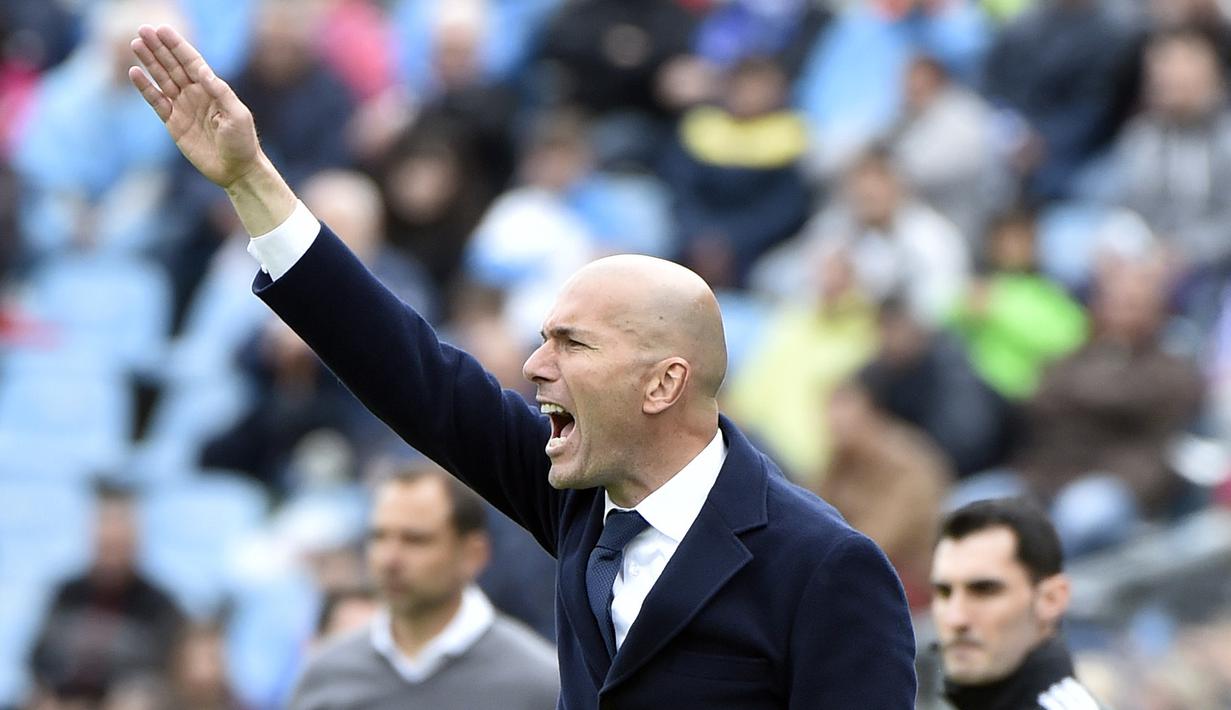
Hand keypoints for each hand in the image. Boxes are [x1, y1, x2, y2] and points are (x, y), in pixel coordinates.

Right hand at [129, 25, 258, 187]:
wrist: (236, 170)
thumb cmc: (242, 142)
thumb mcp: (237, 115)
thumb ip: (220, 92)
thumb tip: (202, 71)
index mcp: (213, 89)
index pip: (191, 61)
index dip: (177, 45)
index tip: (162, 30)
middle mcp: (196, 94)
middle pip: (173, 66)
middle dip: (159, 48)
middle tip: (143, 29)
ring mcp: (183, 107)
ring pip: (162, 79)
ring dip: (149, 62)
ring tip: (135, 44)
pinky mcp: (174, 123)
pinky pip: (156, 102)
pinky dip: (145, 88)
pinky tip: (135, 73)